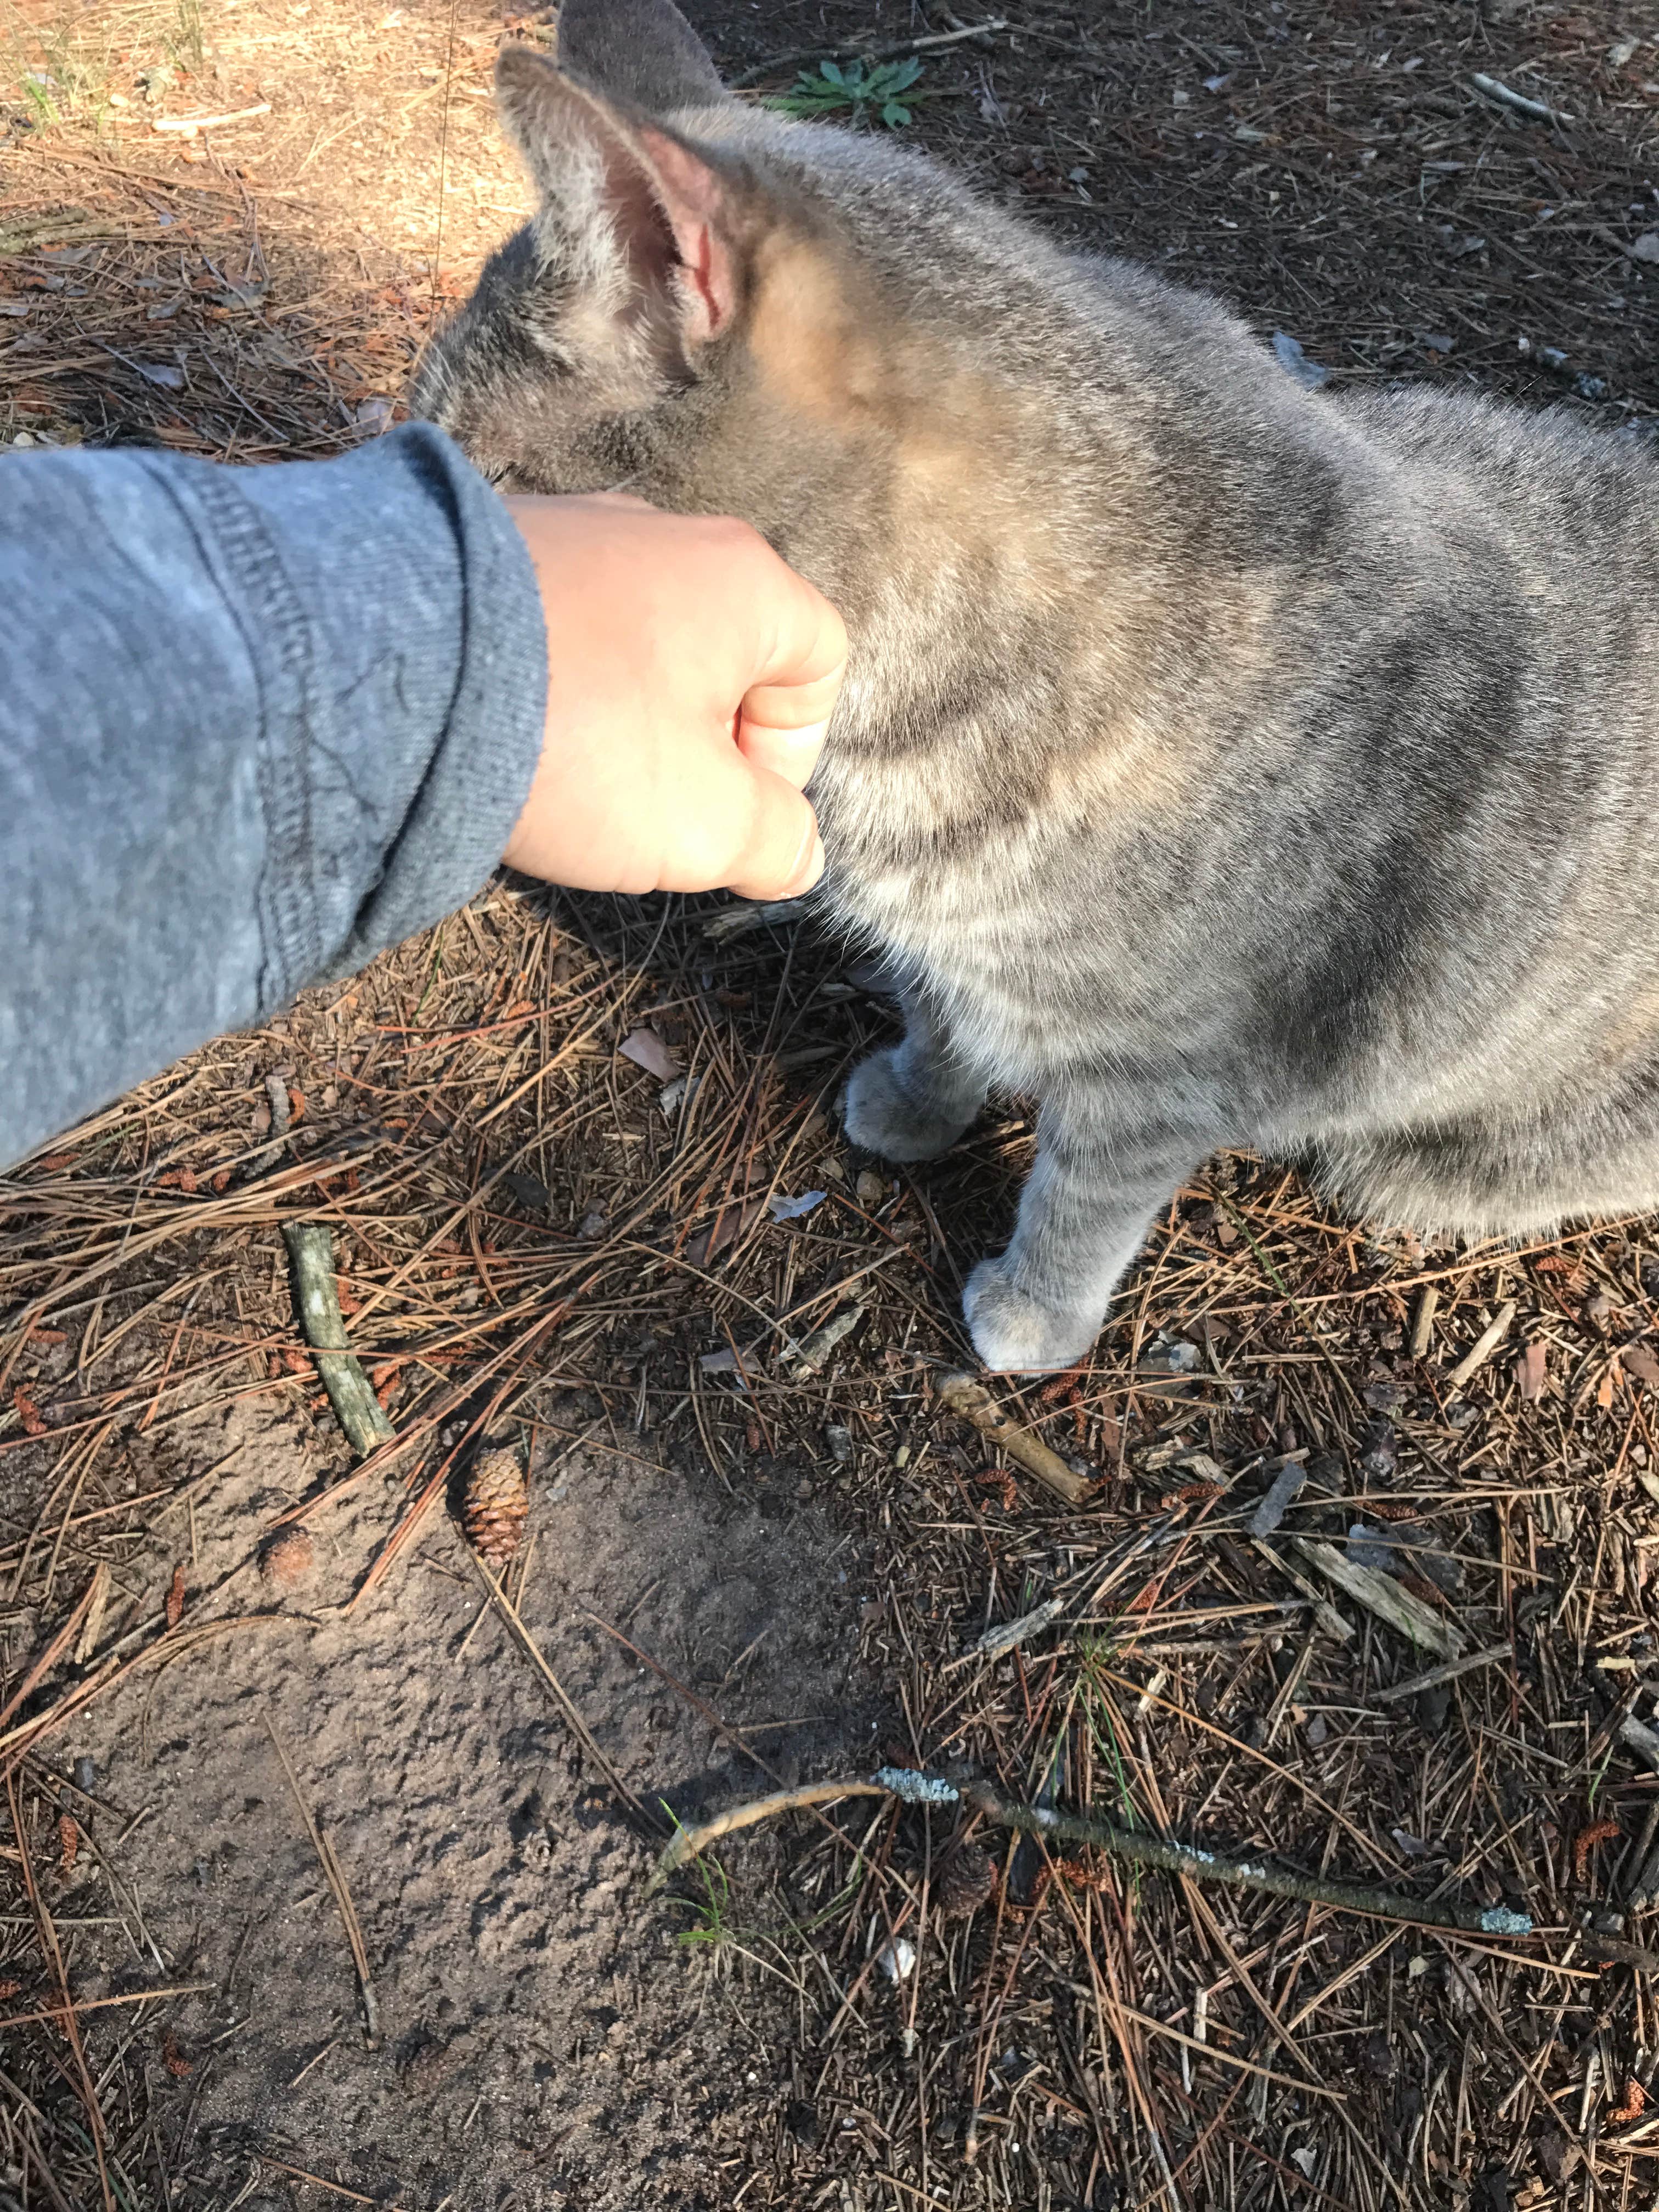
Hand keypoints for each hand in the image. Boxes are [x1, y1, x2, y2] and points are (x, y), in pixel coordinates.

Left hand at [500, 494, 845, 898]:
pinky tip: (506, 731)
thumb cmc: (576, 742)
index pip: (819, 663)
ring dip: (619, 716)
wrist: (386, 670)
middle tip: (642, 807)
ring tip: (564, 772)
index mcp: (742, 580)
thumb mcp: (705, 826)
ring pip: (633, 642)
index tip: (728, 810)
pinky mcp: (482, 543)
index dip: (792, 756)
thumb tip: (794, 854)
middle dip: (697, 743)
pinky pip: (550, 623)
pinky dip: (548, 682)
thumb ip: (776, 844)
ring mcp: (568, 526)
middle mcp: (662, 529)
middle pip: (722, 656)